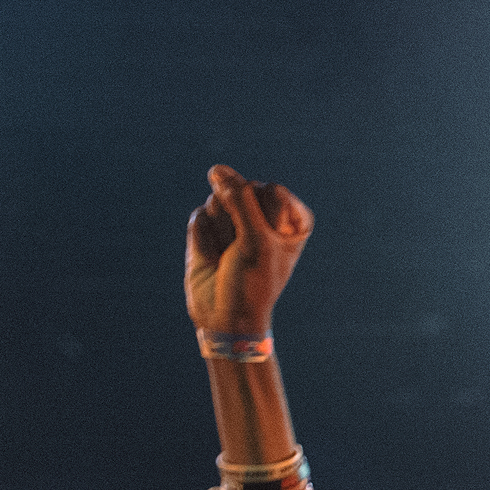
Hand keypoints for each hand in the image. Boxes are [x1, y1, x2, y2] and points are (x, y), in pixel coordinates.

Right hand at [187, 163, 313, 335]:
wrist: (224, 319)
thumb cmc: (252, 285)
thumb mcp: (256, 242)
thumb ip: (240, 199)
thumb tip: (216, 169)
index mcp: (290, 218)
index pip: (271, 190)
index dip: (262, 220)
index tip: (267, 248)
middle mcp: (263, 214)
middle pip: (242, 189)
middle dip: (237, 222)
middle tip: (243, 252)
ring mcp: (235, 218)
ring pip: (218, 199)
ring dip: (221, 232)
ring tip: (228, 256)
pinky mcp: (209, 227)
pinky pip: (199, 215)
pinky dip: (203, 239)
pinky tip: (213, 259)